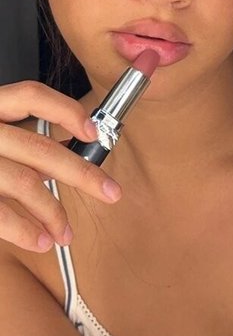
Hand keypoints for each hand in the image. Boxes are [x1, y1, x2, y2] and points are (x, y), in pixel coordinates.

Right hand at [0, 81, 121, 252]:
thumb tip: (68, 152)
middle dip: (82, 172)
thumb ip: (19, 139)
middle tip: (110, 192)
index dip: (66, 110)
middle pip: (39, 146)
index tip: (94, 131)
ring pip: (24, 182)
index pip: (30, 95)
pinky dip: (25, 230)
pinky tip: (41, 240)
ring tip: (66, 233)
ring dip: (53, 212)